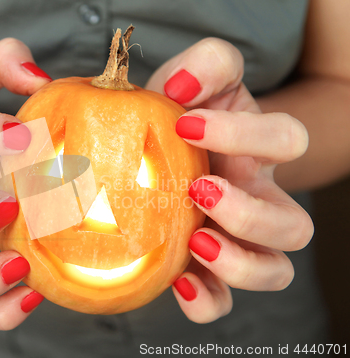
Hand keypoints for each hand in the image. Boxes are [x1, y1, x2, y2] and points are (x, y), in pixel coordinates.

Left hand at [146, 38, 312, 322]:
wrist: (167, 146)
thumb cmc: (184, 115)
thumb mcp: (196, 79)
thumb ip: (204, 65)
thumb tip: (185, 86)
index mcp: (262, 151)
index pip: (287, 141)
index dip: (245, 135)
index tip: (185, 123)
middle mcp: (261, 199)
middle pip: (295, 225)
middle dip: (249, 213)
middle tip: (198, 190)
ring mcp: (238, 239)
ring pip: (276, 271)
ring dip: (238, 263)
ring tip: (195, 241)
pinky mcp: (208, 268)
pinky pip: (222, 302)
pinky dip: (206, 300)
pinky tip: (179, 281)